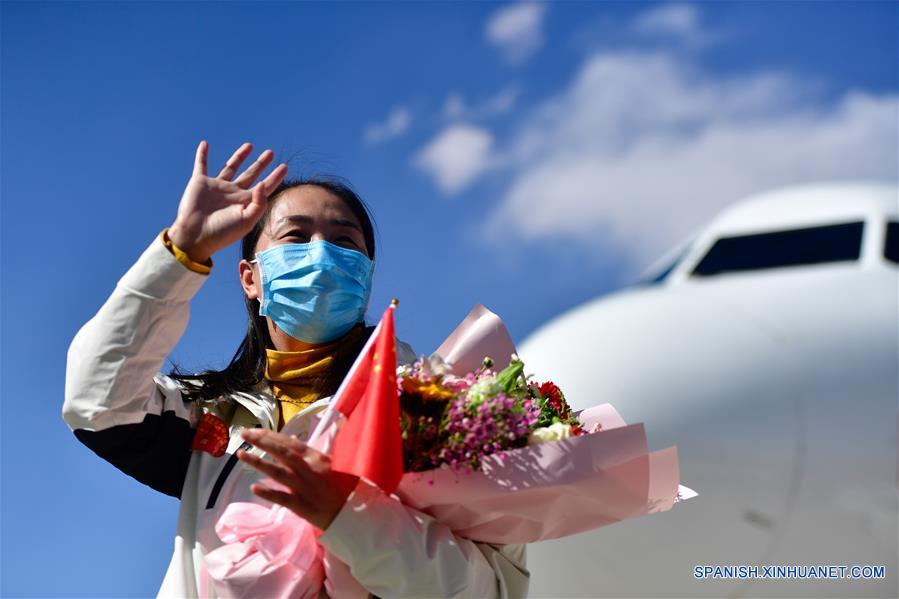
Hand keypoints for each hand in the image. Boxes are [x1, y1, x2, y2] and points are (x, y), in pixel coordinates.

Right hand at [168, 141, 288, 262]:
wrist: (196, 235)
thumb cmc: (222, 232)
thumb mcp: (247, 221)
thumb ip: (259, 203)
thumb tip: (263, 184)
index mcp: (245, 203)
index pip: (264, 187)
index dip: (275, 177)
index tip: (284, 166)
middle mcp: (233, 193)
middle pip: (251, 174)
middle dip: (261, 164)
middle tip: (270, 153)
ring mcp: (217, 187)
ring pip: (231, 167)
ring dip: (240, 156)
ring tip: (250, 145)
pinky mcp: (200, 182)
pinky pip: (201, 165)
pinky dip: (202, 154)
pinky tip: (205, 144)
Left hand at [236, 428, 358, 530]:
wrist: (352, 511)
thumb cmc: (341, 486)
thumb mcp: (327, 463)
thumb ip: (307, 453)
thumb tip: (289, 439)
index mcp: (316, 458)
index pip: (290, 443)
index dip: (271, 435)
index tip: (254, 431)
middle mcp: (309, 470)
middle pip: (282, 452)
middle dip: (262, 442)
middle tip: (243, 434)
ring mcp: (304, 488)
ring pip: (278, 472)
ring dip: (259, 463)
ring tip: (241, 455)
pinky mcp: (301, 506)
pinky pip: (282, 498)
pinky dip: (268, 492)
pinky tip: (254, 487)